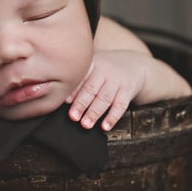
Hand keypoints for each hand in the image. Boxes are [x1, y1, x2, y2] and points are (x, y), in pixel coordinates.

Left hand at [66, 49, 191, 130]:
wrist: (134, 64)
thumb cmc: (105, 69)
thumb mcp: (93, 65)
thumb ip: (78, 77)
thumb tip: (57, 94)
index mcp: (93, 64)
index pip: (81, 78)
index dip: (73, 90)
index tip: (65, 102)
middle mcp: (105, 70)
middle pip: (92, 88)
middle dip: (82, 103)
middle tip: (73, 117)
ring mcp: (117, 80)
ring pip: (105, 98)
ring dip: (95, 112)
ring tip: (86, 125)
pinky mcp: (128, 89)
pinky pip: (121, 105)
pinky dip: (113, 117)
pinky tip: (105, 126)